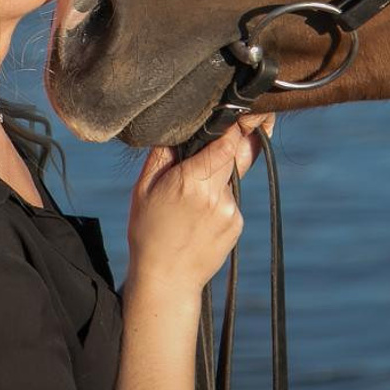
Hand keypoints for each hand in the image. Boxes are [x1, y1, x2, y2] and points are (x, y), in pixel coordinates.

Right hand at [124, 114, 275, 294]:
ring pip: (230, 178)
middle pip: (234, 154)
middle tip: (220, 139)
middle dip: (230, 143)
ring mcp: (231, 211)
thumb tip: (179, 128)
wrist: (167, 279)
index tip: (246, 110)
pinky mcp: (237, 224)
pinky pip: (231, 200)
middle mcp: (217, 195)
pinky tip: (198, 218)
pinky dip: (219, 200)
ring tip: (190, 201)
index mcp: (191, 181)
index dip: (237, 125)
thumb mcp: (144, 189)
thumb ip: (163, 154)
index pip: (226, 143)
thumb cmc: (149, 232)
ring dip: (218, 177)